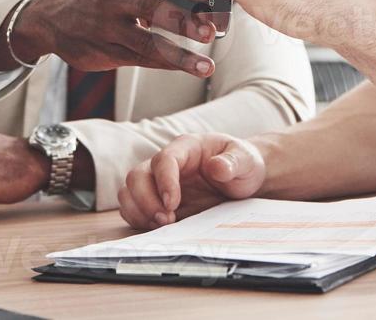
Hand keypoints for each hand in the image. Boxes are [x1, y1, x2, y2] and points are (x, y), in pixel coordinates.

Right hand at [4, 0, 217, 75]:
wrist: (52, 20)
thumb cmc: (99, 0)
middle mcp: (114, 1)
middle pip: (151, 7)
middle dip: (182, 20)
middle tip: (209, 31)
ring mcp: (108, 29)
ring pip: (147, 43)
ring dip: (179, 56)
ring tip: (205, 67)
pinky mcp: (106, 53)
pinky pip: (140, 60)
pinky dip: (165, 64)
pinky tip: (186, 69)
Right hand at [118, 134, 266, 229]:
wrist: (241, 179)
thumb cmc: (242, 165)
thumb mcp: (246, 160)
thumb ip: (233, 161)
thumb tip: (217, 167)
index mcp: (186, 148)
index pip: (164, 159)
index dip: (164, 181)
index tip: (172, 203)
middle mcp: (166, 164)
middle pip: (137, 175)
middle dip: (146, 200)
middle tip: (166, 219)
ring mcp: (158, 183)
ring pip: (129, 191)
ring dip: (139, 210)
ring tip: (161, 225)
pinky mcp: (157, 201)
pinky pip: (133, 207)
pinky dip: (138, 219)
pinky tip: (157, 228)